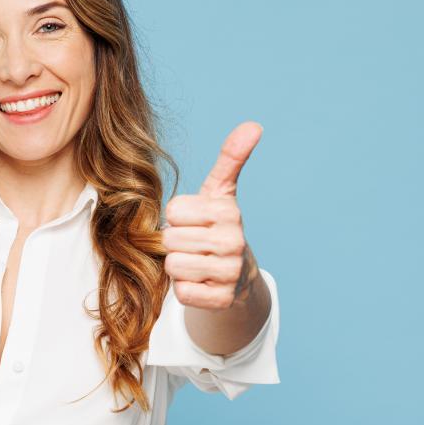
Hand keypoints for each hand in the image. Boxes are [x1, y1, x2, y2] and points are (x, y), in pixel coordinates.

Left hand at [161, 121, 262, 309]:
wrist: (239, 277)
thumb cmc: (218, 228)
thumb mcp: (221, 193)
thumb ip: (230, 159)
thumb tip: (253, 125)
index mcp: (227, 212)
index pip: (173, 211)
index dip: (177, 218)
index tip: (195, 222)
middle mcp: (233, 241)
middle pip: (170, 239)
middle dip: (175, 243)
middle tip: (194, 245)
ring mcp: (229, 272)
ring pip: (172, 266)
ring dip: (178, 267)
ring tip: (197, 262)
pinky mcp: (220, 300)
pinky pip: (182, 292)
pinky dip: (185, 290)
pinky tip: (201, 283)